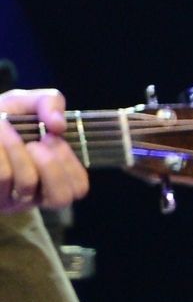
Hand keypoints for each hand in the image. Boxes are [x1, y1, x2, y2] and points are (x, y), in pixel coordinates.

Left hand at [0, 89, 87, 211]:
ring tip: (5, 128)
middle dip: (51, 163)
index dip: (70, 164)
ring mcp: (9, 199)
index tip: (52, 137)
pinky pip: (2, 177)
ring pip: (27, 183)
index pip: (78, 188)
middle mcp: (32, 194)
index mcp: (50, 176)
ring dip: (19, 150)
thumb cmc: (3, 119)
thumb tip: (59, 125)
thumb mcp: (27, 104)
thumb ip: (50, 103)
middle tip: (35, 142)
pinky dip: (1, 152)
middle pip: (60, 197)